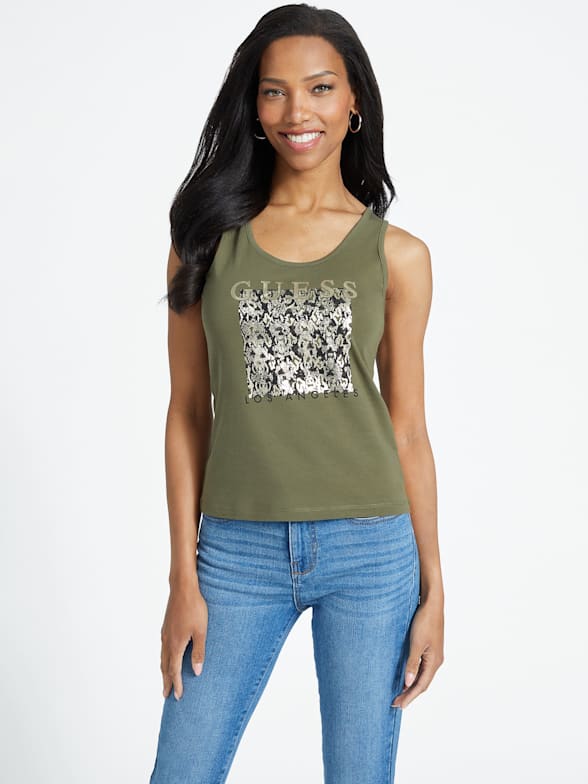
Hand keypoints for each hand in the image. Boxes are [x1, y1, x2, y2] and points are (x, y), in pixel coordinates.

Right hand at [160, 580, 207, 700]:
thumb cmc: (195, 608)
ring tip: (165, 679)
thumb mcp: (201, 631)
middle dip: (166, 681)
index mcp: (175, 645)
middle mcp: (167, 641)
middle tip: (166, 695)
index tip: (178, 696)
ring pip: (162, 657)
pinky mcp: (166, 626)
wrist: (183, 587)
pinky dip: (164, 658)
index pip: (174, 670)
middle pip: (165, 666)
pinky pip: (163, 648)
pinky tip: (168, 656)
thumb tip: (197, 673)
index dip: (176, 684)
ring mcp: (165, 633)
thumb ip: (199, 652)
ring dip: (164, 670)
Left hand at [391, 597, 443, 707]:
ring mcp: (434, 655)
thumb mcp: (416, 643)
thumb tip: (408, 683)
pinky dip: (414, 675)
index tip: (398, 705)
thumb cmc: (425, 622)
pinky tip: (406, 676)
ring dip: (411, 686)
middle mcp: (436, 661)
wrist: (432, 604)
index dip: (409, 696)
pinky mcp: (430, 649)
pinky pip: (422, 667)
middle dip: (410, 694)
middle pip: (422, 683)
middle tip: (396, 703)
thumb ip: (412, 663)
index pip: (421, 686)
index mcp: (434, 662)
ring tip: (400, 693)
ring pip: (422, 676)